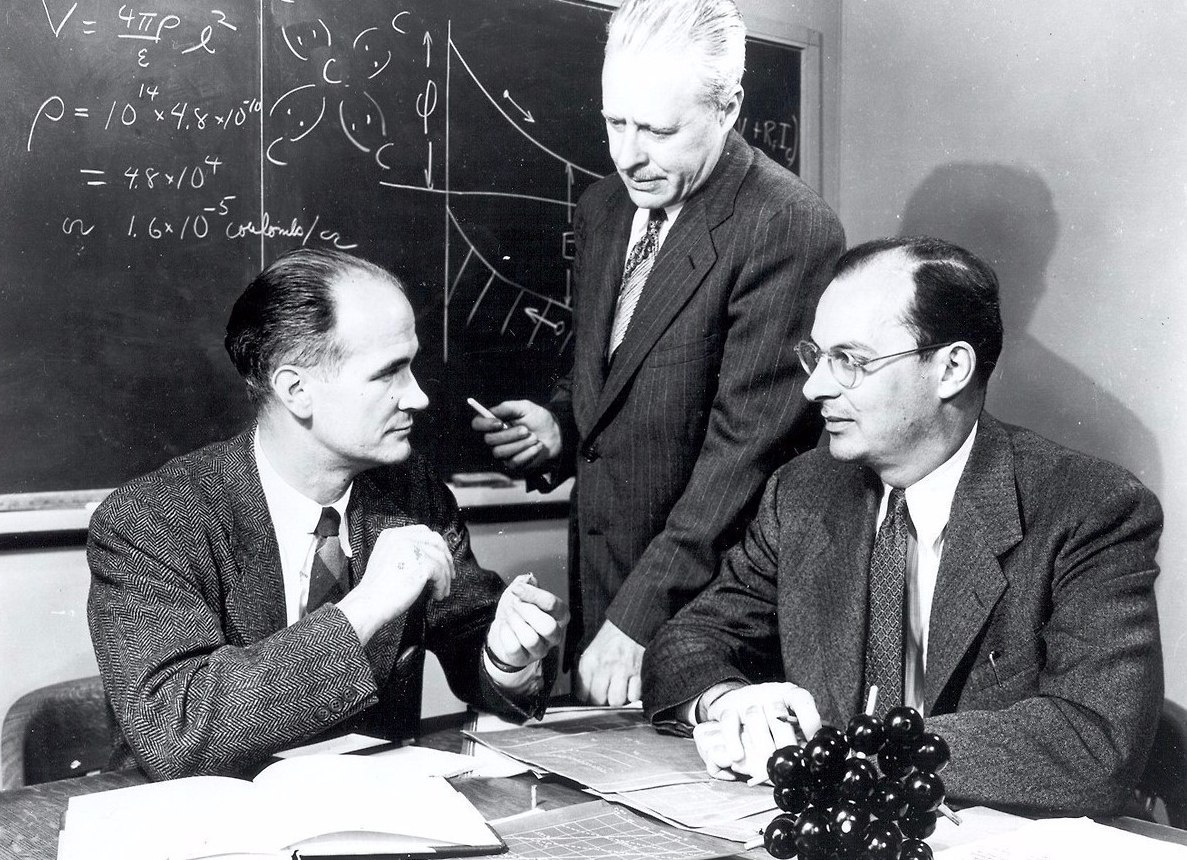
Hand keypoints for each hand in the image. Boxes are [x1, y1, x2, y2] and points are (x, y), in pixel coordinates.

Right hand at [338, 525, 454, 645]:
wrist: (368, 604)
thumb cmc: (377, 590)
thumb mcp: (387, 560)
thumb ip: (405, 553)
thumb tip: (430, 557)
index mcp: (392, 535)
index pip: (423, 532)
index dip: (436, 546)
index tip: (442, 559)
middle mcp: (401, 537)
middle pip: (435, 541)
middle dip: (446, 558)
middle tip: (449, 574)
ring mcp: (411, 549)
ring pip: (440, 558)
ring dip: (445, 577)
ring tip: (441, 590)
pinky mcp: (420, 563)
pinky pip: (440, 572)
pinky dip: (442, 585)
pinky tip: (437, 594)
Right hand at [470, 400, 560, 471]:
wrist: (556, 435)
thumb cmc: (538, 419)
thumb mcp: (525, 407)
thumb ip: (508, 407)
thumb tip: (491, 411)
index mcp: (495, 423)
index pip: (477, 424)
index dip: (484, 424)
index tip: (499, 422)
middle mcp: (495, 439)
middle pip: (489, 440)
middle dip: (509, 435)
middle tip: (526, 430)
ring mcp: (503, 453)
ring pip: (500, 452)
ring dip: (520, 444)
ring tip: (534, 437)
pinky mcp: (514, 465)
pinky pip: (514, 462)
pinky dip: (528, 453)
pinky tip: (537, 447)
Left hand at [486, 574, 569, 668]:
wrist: (502, 631)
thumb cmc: (517, 611)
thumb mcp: (522, 593)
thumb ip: (528, 583)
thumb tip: (529, 579)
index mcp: (560, 615)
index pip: (553, 604)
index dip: (532, 594)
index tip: (516, 589)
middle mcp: (555, 635)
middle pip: (547, 626)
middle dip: (526, 611)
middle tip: (514, 604)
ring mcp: (541, 650)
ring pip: (531, 639)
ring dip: (515, 622)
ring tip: (509, 615)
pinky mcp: (524, 659)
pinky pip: (514, 647)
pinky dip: (505, 633)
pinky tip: (504, 627)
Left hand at [574, 621, 643, 705]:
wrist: (627, 626)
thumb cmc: (608, 641)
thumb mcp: (589, 653)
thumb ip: (585, 674)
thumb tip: (584, 696)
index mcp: (589, 662)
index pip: (582, 694)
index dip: (586, 699)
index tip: (590, 697)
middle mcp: (603, 667)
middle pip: (598, 700)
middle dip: (601, 703)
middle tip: (604, 696)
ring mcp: (621, 670)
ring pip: (616, 701)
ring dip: (616, 700)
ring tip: (616, 693)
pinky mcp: (636, 671)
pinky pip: (633, 695)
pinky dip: (632, 695)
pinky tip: (629, 689)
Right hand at [693, 682, 821, 780]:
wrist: (736, 701)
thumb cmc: (769, 716)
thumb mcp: (787, 718)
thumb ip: (800, 734)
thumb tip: (813, 756)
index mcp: (787, 694)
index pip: (801, 700)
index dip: (809, 719)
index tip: (813, 742)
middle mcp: (768, 693)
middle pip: (778, 715)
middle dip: (785, 743)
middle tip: (789, 765)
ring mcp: (746, 699)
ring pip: (754, 718)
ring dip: (760, 745)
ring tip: (767, 768)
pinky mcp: (727, 708)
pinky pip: (729, 723)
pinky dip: (733, 741)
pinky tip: (738, 757)